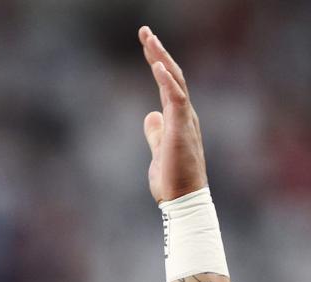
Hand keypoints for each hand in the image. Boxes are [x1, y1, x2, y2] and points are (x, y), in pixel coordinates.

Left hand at [139, 26, 206, 202]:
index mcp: (178, 118)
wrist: (182, 201)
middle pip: (172, 75)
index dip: (157, 63)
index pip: (167, 83)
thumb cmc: (172, 181)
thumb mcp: (158, 151)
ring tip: (149, 40)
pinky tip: (156, 66)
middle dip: (158, 52)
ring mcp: (184, 120)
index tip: (146, 45)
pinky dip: (167, 80)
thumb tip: (150, 115)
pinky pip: (176, 98)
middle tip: (145, 32)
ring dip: (161, 59)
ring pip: (174, 81)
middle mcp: (184, 114)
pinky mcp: (181, 129)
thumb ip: (155, 132)